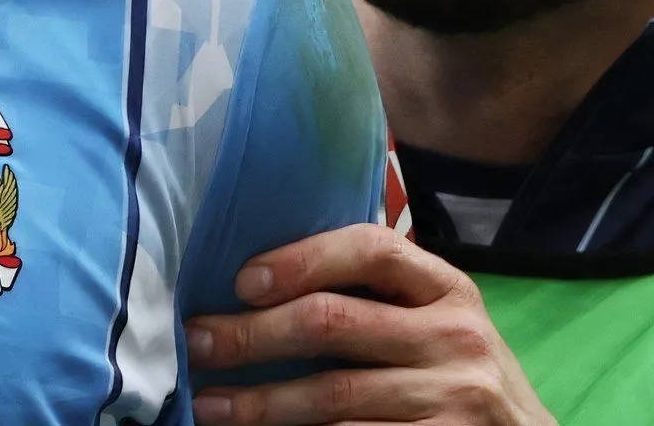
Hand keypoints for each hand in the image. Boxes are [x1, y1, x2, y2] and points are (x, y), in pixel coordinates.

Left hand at [186, 224, 552, 424]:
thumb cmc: (454, 374)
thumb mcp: (433, 320)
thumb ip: (371, 295)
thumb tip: (250, 283)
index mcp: (447, 289)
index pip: (370, 248)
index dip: (299, 259)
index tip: (240, 282)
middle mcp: (456, 338)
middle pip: (333, 323)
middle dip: (252, 335)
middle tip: (196, 343)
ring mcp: (455, 399)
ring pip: (332, 395)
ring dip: (259, 402)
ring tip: (207, 405)